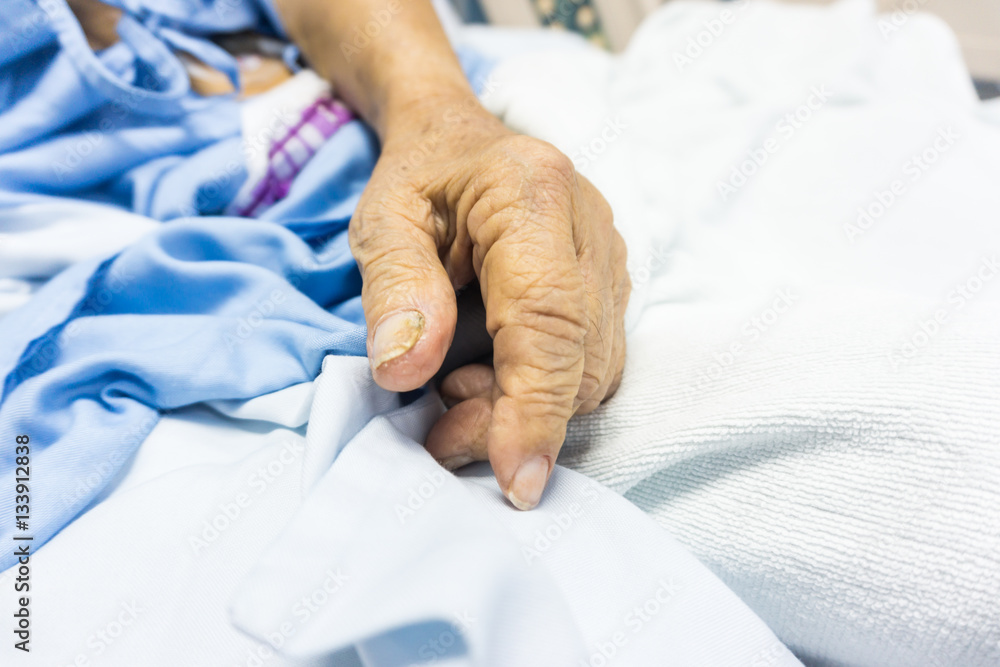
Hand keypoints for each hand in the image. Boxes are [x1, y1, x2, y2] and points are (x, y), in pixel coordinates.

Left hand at [350, 103, 629, 509]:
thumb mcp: (381, 221)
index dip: (536, 408)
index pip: (550, 320)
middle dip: (515, 418)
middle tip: (440, 428)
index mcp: (531, 194)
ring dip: (528, 406)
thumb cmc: (417, 177)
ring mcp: (611, 254)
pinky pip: (594, 359)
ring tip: (456, 391)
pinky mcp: (610, 282)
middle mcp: (590, 225)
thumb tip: (407, 373)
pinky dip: (543, 388)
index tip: (517, 481)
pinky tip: (490, 373)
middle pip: (582, 358)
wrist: (456, 137)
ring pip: (597, 369)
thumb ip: (394, 290)